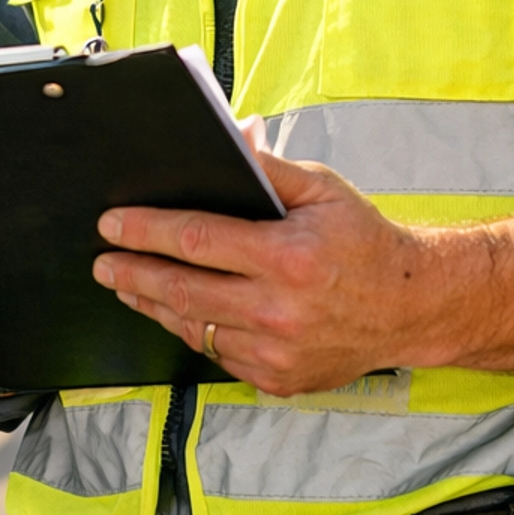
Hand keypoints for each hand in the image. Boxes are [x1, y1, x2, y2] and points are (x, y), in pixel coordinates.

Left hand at [94, 146, 426, 396]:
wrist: (410, 307)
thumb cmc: (364, 242)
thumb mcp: (322, 189)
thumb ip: (268, 167)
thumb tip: (228, 137)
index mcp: (287, 257)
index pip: (195, 240)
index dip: (145, 231)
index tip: (112, 224)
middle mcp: (278, 310)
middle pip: (181, 290)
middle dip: (132, 272)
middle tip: (103, 262)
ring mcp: (276, 352)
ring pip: (193, 327)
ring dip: (153, 303)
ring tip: (127, 284)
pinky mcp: (278, 378)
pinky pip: (218, 352)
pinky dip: (194, 329)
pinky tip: (177, 311)